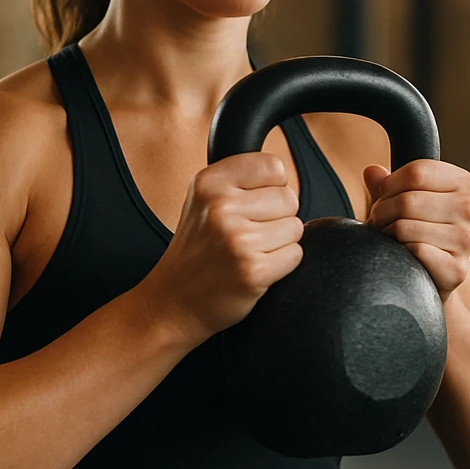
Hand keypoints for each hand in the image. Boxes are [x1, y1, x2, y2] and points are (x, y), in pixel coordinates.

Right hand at [143, 153, 303, 340]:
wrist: (174, 301)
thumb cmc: (197, 250)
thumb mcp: (203, 200)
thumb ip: (240, 180)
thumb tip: (283, 175)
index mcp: (209, 183)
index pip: (273, 167)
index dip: (271, 187)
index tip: (252, 205)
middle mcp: (221, 208)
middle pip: (289, 198)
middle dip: (276, 217)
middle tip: (247, 234)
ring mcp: (237, 240)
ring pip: (295, 227)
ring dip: (279, 243)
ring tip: (249, 252)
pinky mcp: (253, 270)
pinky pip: (295, 254)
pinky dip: (281, 264)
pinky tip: (255, 268)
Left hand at [364, 160, 469, 302]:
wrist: (433, 274)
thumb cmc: (417, 229)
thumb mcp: (403, 201)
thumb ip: (387, 184)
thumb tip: (372, 172)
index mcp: (463, 183)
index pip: (416, 173)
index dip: (389, 185)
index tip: (384, 198)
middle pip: (408, 201)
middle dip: (382, 212)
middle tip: (379, 222)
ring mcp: (466, 240)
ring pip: (405, 226)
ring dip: (386, 233)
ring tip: (388, 238)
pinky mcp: (457, 269)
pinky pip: (415, 251)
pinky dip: (400, 253)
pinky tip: (403, 256)